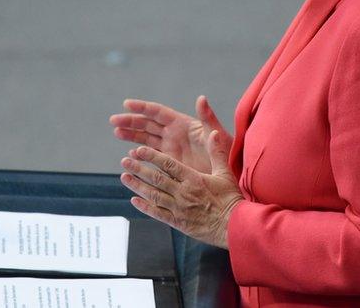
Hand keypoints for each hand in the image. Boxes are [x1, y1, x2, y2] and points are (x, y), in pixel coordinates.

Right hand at [110, 96, 232, 174]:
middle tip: (113, 121)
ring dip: (131, 135)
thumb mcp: (217, 134)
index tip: (126, 104)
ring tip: (116, 133)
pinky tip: (131, 155)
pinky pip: (151, 155)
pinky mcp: (169, 162)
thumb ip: (208, 118)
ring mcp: (170, 148)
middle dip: (130, 121)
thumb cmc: (225, 152)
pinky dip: (140, 154)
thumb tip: (201, 98)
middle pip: (147, 124)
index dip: (142, 107)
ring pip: (146, 138)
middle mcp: (174, 134)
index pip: (158, 112)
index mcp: (182, 123)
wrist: (227, 174)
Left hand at [120, 129, 243, 248]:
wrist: (235, 227)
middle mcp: (183, 193)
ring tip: (124, 177)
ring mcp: (179, 208)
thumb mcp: (225, 173)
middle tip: (125, 161)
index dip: (152, 156)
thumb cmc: (231, 199)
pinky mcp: (178, 222)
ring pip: (153, 195)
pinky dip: (144, 206)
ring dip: (137, 186)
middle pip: (156, 178)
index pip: (169, 164)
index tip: (139, 150)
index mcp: (194, 179)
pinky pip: (157, 214)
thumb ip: (217, 152)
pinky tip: (134, 200)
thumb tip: (214, 132)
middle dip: (139, 169)